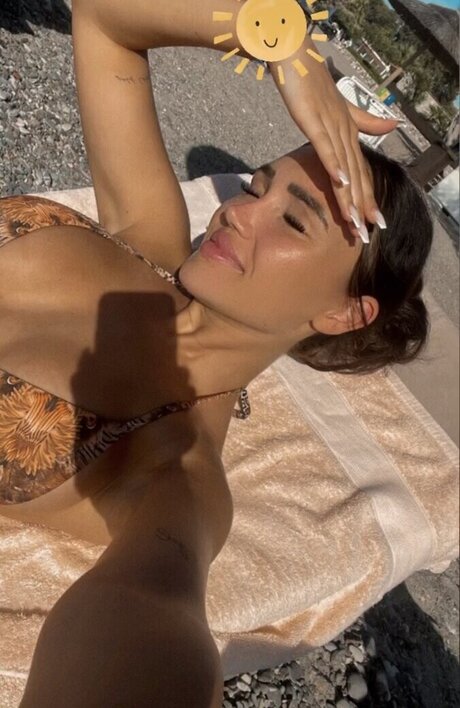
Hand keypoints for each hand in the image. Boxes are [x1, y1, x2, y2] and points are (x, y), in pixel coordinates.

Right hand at [270, 42, 397, 242]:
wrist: (294, 55)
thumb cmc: (311, 82)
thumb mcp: (339, 106)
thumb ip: (364, 118)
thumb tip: (393, 125)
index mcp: (349, 131)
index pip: (361, 171)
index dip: (368, 197)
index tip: (373, 222)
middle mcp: (345, 130)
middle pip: (357, 175)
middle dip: (363, 206)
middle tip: (366, 234)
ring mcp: (330, 125)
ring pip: (344, 167)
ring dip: (350, 196)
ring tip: (355, 221)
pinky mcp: (313, 120)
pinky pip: (325, 147)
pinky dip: (333, 165)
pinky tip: (340, 183)